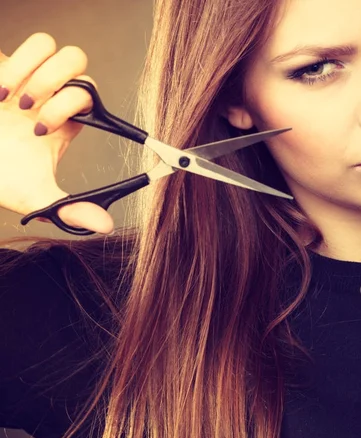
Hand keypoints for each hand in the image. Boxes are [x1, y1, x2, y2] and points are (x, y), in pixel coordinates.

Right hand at [0, 33, 113, 233]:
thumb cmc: (1, 175)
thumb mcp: (34, 195)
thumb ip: (69, 209)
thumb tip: (105, 226)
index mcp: (64, 120)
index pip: (90, 97)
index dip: (72, 107)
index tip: (45, 129)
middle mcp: (49, 93)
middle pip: (78, 64)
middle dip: (56, 84)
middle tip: (31, 108)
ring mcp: (25, 74)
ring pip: (54, 47)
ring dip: (35, 72)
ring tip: (11, 99)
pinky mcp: (3, 64)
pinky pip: (28, 43)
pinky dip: (15, 61)